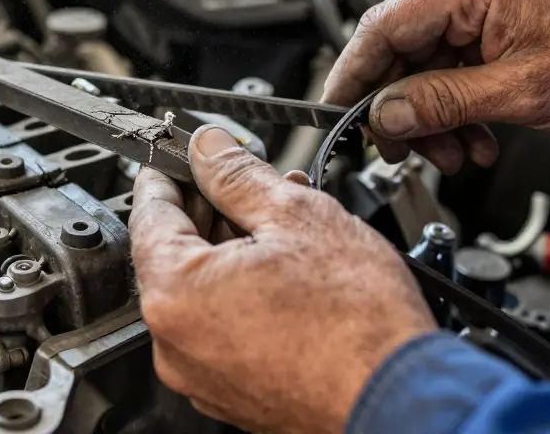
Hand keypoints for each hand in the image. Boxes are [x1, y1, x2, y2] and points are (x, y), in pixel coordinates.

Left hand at [130, 125, 434, 432]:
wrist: (401, 399)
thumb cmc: (359, 325)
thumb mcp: (297, 216)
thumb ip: (238, 175)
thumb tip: (209, 148)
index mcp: (176, 295)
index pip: (148, 212)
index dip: (168, 172)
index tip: (181, 154)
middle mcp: (176, 345)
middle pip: (174, 254)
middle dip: (212, 210)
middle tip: (248, 182)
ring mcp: (203, 377)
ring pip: (202, 293)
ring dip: (233, 251)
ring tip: (283, 226)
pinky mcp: (233, 396)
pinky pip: (223, 331)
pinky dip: (245, 296)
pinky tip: (286, 273)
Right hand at [323, 0, 549, 172]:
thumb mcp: (521, 92)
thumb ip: (444, 102)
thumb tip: (387, 113)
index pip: (383, 26)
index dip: (353, 74)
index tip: (337, 113)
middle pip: (400, 51)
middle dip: (400, 108)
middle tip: (402, 150)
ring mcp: (482, 8)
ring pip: (425, 68)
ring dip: (432, 118)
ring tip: (456, 154)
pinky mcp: (495, 28)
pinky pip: (453, 70)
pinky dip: (456, 110)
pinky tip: (475, 139)